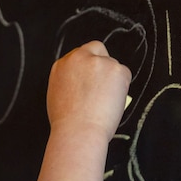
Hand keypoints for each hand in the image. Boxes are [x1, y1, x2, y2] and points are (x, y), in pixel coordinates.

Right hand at [37, 41, 130, 180]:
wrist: (77, 131)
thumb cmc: (67, 122)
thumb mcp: (56, 95)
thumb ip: (69, 80)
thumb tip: (82, 82)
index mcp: (62, 65)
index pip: (80, 54)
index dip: (88, 66)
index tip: (92, 79)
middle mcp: (78, 58)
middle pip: (97, 49)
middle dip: (102, 62)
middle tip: (104, 85)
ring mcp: (98, 62)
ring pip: (112, 64)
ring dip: (113, 78)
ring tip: (106, 101)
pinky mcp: (116, 69)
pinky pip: (124, 74)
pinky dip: (122, 87)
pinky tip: (112, 102)